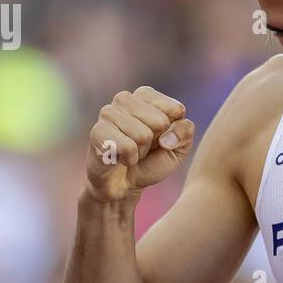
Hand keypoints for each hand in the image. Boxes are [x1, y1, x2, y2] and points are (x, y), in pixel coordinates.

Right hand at [86, 86, 195, 202]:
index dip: (172, 132)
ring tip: (130, 152)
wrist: (123, 185)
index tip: (160, 138)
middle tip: (142, 148)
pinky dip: (129, 159)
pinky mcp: (97, 131)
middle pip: (160, 122)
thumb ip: (185, 133)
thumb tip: (166, 137)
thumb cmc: (151, 161)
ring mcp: (108, 112)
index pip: (176, 109)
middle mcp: (125, 99)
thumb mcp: (178, 148)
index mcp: (147, 96)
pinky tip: (118, 158)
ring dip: (141, 152)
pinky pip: (127, 148)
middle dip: (156, 142)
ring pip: (143, 135)